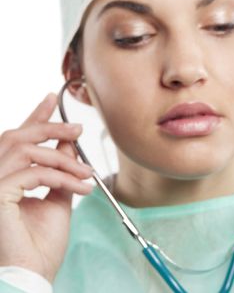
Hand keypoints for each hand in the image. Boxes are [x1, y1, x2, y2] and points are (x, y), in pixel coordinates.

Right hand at [0, 93, 92, 282]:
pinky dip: (60, 176)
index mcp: (7, 177)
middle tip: (78, 130)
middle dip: (51, 128)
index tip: (51, 99)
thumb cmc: (41, 243)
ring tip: (87, 174)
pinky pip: (32, 173)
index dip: (34, 117)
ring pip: (26, 151)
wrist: (34, 273)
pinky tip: (80, 188)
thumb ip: (61, 171)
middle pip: (17, 136)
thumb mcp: (58, 198)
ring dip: (63, 159)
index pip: (18, 139)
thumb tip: (69, 145)